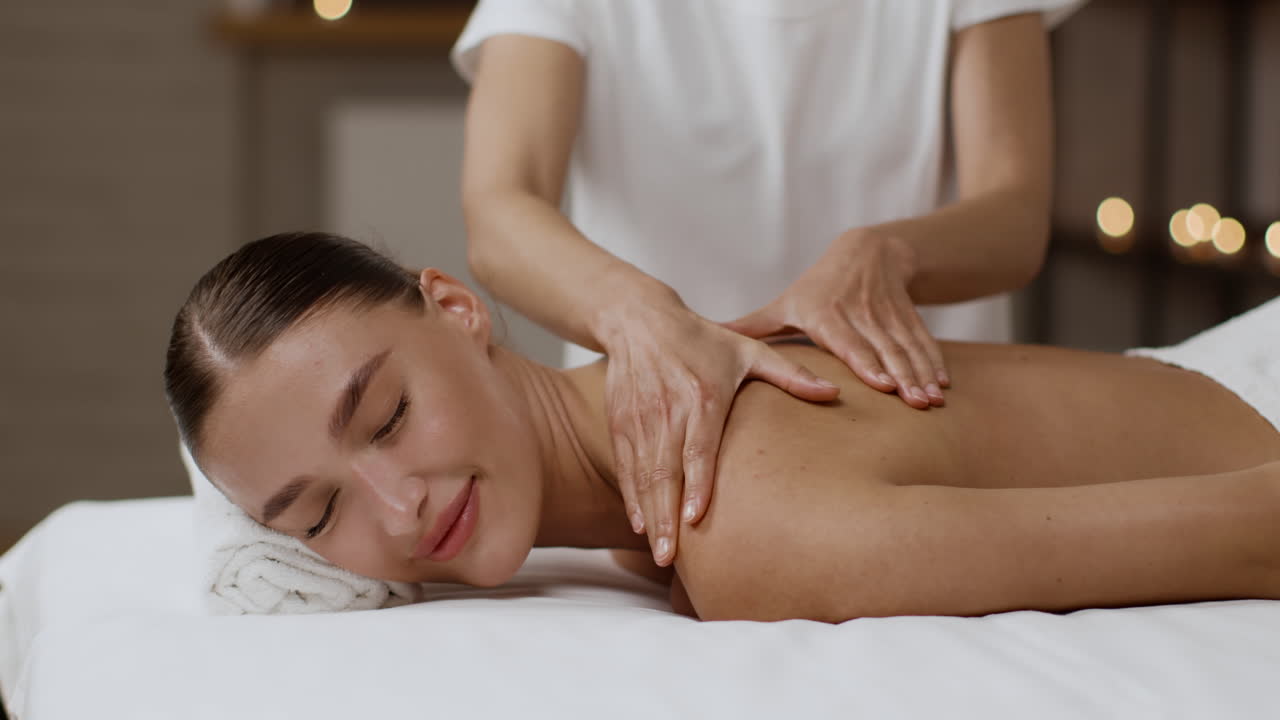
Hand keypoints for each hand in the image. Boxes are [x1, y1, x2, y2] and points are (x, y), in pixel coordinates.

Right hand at [599, 297, 839, 565]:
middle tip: (671, 555)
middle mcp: (668, 411)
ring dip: (649, 514)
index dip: (695, 484)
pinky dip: (631, 495)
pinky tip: (639, 522)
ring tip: (659, 549)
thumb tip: (833, 393)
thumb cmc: (700, 339)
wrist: (639, 320)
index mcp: (702, 397)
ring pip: (642, 475)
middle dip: (667, 516)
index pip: (697, 447)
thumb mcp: (747, 350)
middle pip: (665, 471)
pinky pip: (625, 466)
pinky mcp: (621, 423)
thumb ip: (790, 373)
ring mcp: (641, 420)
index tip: (696, 518)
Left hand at [724, 230, 948, 409]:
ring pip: (906, 346)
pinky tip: (944, 385)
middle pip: (883, 348)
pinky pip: (923, 340)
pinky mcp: (908, 316)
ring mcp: (887, 313)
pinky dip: (934, 362)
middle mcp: (859, 312)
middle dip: (902, 376)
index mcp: (826, 313)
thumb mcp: (785, 304)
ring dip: (921, 374)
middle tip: (917, 404)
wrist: (866, 251)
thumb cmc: (816, 287)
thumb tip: (709, 338)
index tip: (881, 385)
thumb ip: (753, 327)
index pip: (849, 340)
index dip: (866, 362)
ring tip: (933, 401)